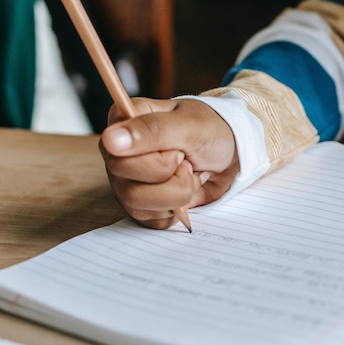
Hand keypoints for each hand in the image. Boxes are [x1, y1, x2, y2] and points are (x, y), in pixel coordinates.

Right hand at [99, 98, 239, 228]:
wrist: (233, 151)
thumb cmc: (211, 130)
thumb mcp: (188, 125)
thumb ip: (150, 130)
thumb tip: (110, 140)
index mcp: (122, 123)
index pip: (116, 157)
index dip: (155, 161)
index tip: (177, 150)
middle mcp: (118, 154)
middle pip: (128, 187)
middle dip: (171, 179)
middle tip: (187, 161)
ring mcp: (127, 181)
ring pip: (138, 206)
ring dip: (177, 194)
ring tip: (190, 174)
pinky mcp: (142, 204)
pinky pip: (150, 220)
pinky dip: (176, 209)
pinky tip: (186, 189)